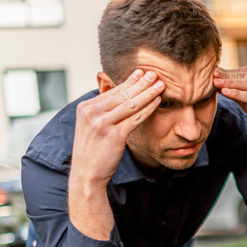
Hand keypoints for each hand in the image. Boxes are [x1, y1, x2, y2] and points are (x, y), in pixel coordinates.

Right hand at [71, 69, 164, 185]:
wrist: (86, 174)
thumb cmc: (92, 151)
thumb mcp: (90, 126)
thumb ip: (101, 111)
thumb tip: (117, 96)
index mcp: (86, 108)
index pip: (112, 91)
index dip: (129, 81)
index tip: (141, 72)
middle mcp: (92, 113)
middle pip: (122, 94)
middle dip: (141, 83)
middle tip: (154, 73)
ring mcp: (102, 124)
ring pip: (131, 104)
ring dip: (148, 93)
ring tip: (160, 85)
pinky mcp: (114, 136)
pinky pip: (136, 118)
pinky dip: (148, 109)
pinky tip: (157, 102)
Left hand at [213, 65, 246, 137]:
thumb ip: (234, 88)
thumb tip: (216, 79)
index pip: (245, 70)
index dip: (228, 72)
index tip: (214, 72)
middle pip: (246, 76)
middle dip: (228, 77)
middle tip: (212, 76)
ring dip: (231, 84)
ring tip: (217, 84)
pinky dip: (238, 94)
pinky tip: (226, 92)